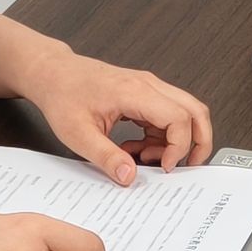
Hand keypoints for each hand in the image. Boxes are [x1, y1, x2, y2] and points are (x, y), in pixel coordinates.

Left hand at [21, 49, 213, 184]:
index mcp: (134, 92)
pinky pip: (166, 115)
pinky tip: (136, 147)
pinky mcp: (143, 93)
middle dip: (198, 142)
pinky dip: (160, 136)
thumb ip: (106, 157)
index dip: (179, 147)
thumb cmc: (62, 94)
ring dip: (173, 141)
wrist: (53, 74)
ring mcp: (147, 87)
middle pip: (194, 110)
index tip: (164, 166)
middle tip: (187, 165)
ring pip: (183, 113)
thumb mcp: (78, 134)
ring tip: (145, 157)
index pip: (179, 118)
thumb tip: (129, 176)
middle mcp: (147, 85)